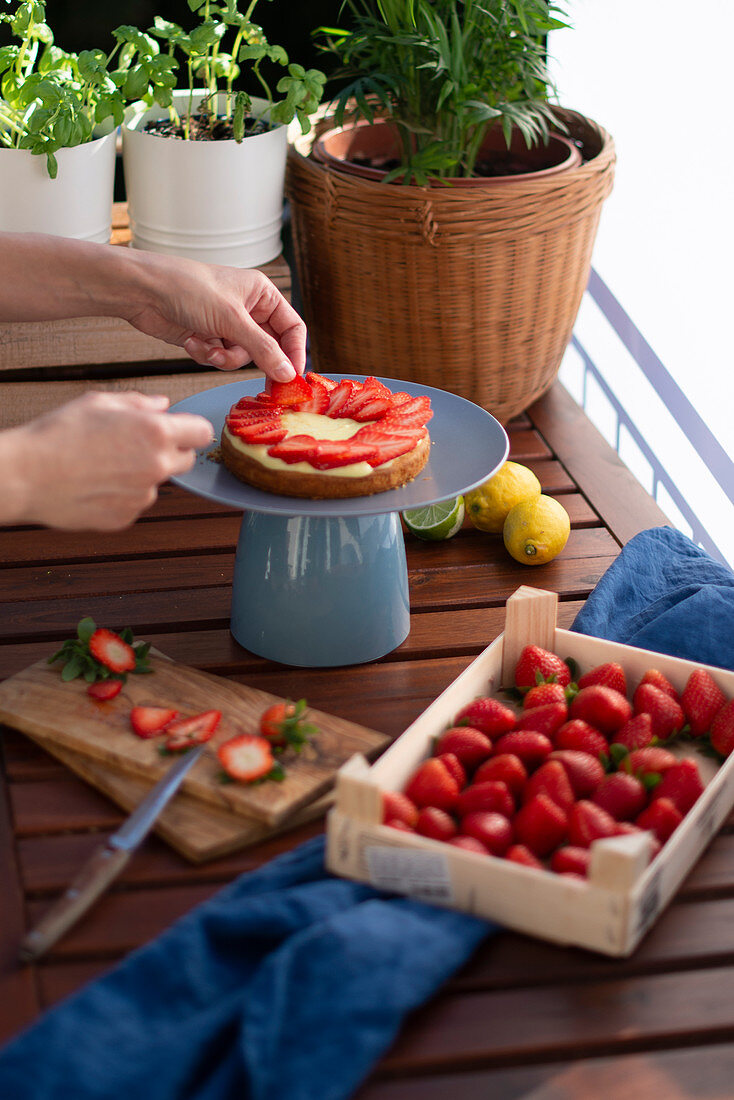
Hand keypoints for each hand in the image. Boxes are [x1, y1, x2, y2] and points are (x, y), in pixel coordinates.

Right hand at [11, 392, 212, 530]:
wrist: (26, 476)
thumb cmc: (58, 435)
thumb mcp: (99, 402)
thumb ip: (139, 403)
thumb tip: (163, 405)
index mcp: (155, 432)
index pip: (202, 432)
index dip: (190, 429)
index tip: (179, 429)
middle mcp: (156, 466)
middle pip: (186, 460)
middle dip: (169, 451)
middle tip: (135, 445)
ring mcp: (143, 496)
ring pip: (157, 483)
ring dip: (142, 474)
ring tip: (103, 465)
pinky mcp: (127, 517)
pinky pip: (135, 503)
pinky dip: (123, 495)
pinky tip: (96, 483)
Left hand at [125, 260, 306, 381]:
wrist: (143, 292)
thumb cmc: (187, 288)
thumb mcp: (232, 320)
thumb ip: (263, 349)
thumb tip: (288, 373)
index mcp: (261, 294)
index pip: (292, 328)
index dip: (295, 352)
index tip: (293, 377)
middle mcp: (248, 309)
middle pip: (269, 347)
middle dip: (257, 360)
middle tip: (265, 385)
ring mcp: (227, 325)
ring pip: (243, 357)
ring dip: (225, 358)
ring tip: (208, 348)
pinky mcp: (209, 338)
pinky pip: (221, 358)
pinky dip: (208, 354)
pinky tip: (192, 341)